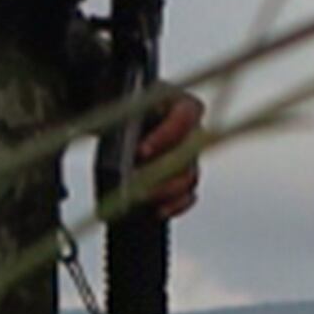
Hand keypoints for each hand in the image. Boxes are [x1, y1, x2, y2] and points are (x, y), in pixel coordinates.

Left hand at [127, 89, 206, 222]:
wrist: (121, 115)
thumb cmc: (125, 106)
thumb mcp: (125, 105)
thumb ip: (128, 117)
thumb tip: (124, 144)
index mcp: (182, 104)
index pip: (184, 118)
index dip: (164, 136)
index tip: (140, 151)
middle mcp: (193, 130)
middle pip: (188, 154)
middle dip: (162, 171)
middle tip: (137, 183)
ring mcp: (191, 155)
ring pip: (189, 176)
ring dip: (166, 190)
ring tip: (141, 198)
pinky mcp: (184, 177)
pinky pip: (188, 194)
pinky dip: (175, 204)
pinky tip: (158, 210)